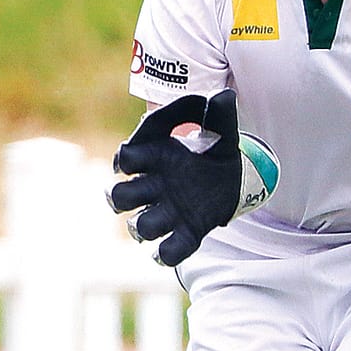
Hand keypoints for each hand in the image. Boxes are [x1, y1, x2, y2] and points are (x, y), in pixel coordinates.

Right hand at [109, 91, 276, 267]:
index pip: (125, 159)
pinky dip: (166, 254)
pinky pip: (167, 252)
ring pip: (140, 226)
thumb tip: (225, 97)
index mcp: (155, 159)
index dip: (124, 160)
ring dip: (144, 225)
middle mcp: (154, 188)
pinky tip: (174, 244)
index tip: (131, 159)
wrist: (232, 179)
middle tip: (140, 189)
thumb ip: (217, 114)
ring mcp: (168, 212)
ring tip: (163, 215)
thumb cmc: (213, 151)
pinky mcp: (186, 232)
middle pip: (118, 197)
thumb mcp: (222, 128)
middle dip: (120, 197)